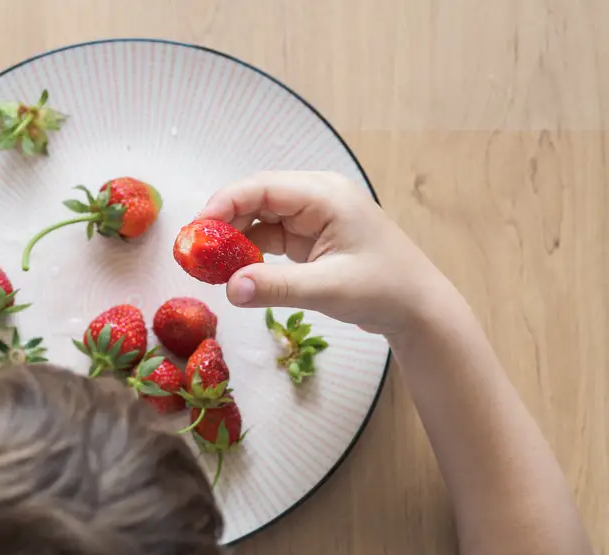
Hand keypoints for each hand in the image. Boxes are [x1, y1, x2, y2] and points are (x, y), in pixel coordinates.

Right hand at [197, 171, 453, 335]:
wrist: (418, 310)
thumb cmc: (385, 290)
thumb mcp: (328, 289)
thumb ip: (276, 286)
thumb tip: (229, 289)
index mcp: (325, 195)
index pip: (263, 187)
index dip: (225, 203)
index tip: (197, 230)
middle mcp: (317, 198)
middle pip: (257, 198)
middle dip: (224, 222)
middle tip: (195, 251)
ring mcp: (313, 217)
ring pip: (260, 217)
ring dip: (234, 239)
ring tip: (208, 264)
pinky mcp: (310, 239)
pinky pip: (269, 236)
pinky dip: (249, 252)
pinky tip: (234, 271)